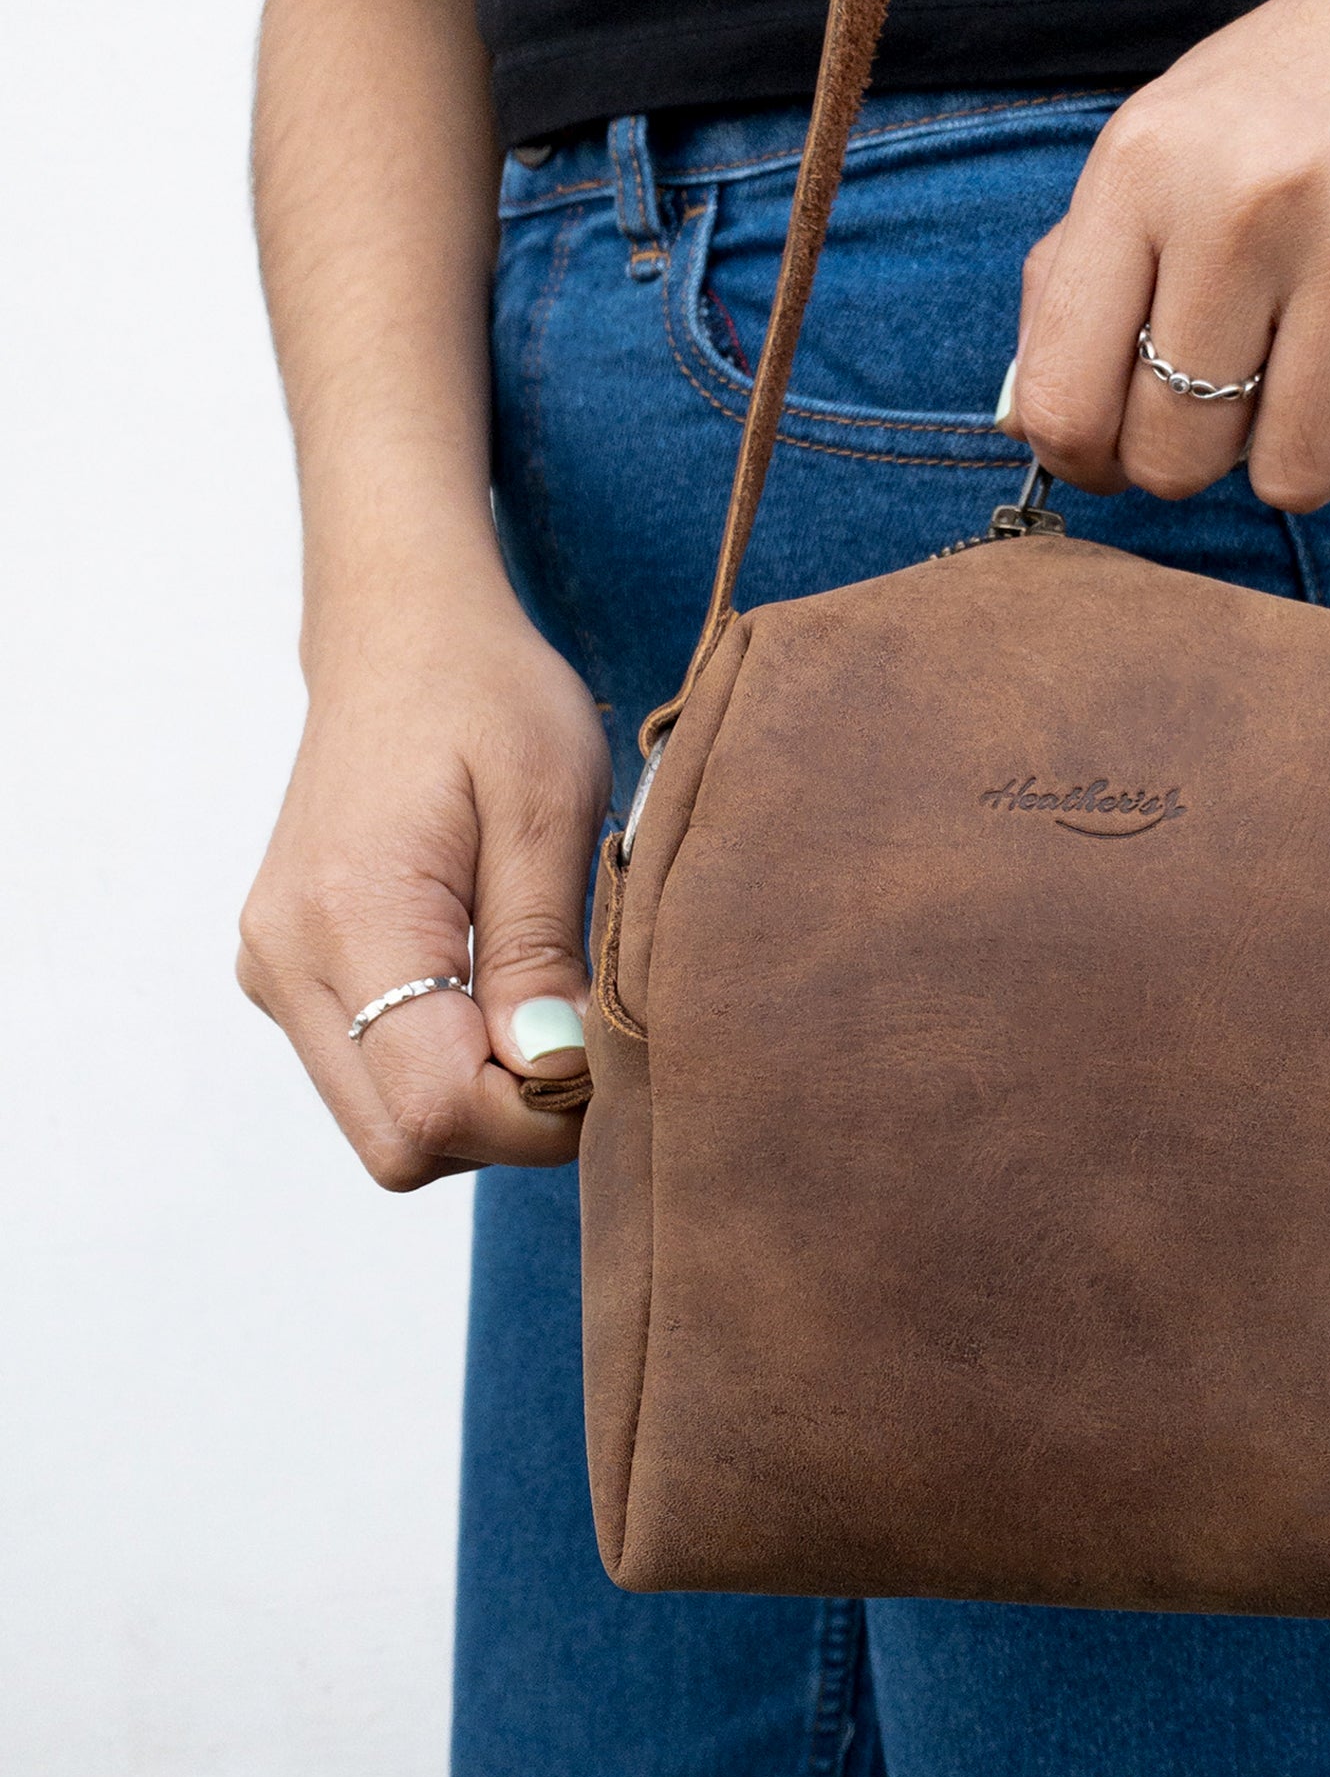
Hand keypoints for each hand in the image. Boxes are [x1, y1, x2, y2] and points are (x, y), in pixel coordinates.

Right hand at [238, 590, 610, 1190]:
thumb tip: (548, 1070)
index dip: (536, 1113)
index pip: (433, 1106)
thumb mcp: (548, 804)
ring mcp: (278, 972)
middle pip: (403, 1142)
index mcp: (351, 916)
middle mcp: (289, 961)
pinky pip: (373, 1075)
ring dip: (480, 1100)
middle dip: (510, 1122)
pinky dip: (445, 1068)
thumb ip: (540, 946)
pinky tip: (499, 991)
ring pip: (388, 1124)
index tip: (605, 1053)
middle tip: (585, 1038)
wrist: (401, 634)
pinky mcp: (291, 972)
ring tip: (545, 1001)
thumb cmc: (490, 699)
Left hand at [1000, 0, 1329, 510]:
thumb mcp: (1172, 143)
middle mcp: (1242, 200)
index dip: (1090, 462)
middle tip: (1256, 389)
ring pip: (1298, 474)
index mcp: (1144, 167)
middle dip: (1211, 456)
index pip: (1064, 401)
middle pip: (1176, 457)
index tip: (1124, 452)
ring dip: (1324, 446)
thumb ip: (1082, 276)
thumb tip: (1031, 421)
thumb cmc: (1326, 90)